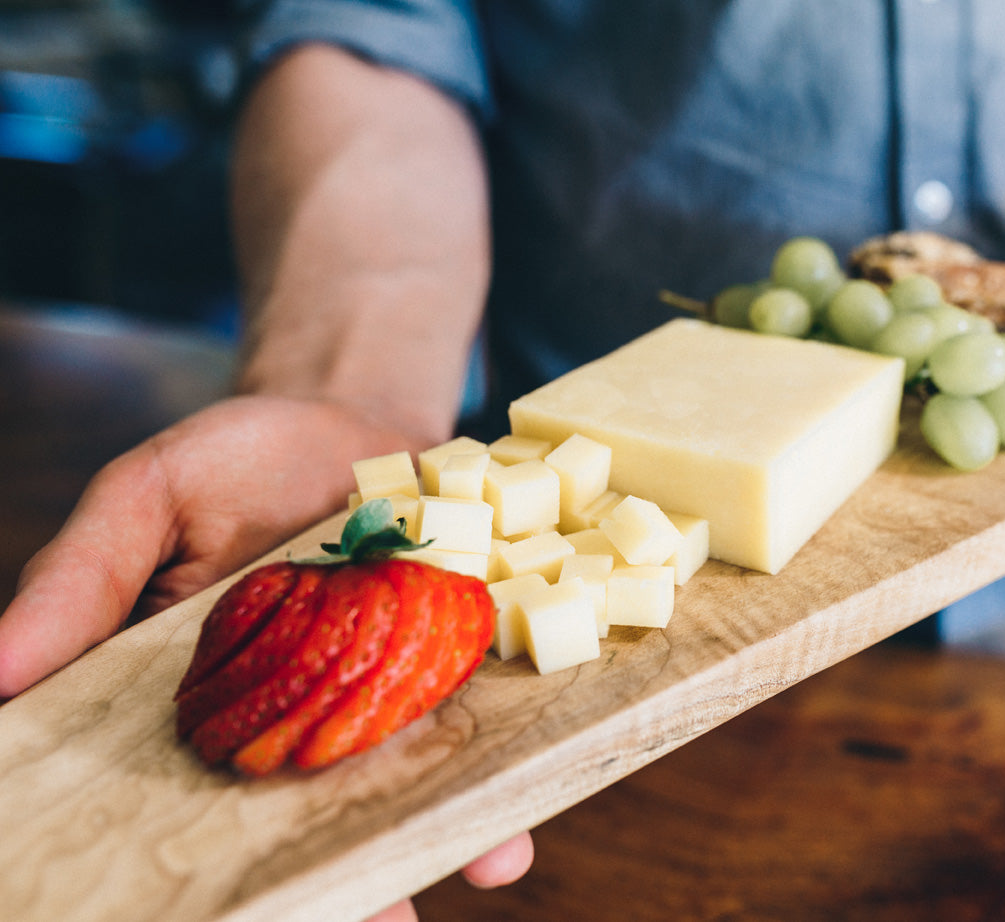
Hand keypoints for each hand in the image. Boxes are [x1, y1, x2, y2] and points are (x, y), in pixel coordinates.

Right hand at [0, 393, 535, 910]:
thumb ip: (81, 581)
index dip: (218, 872)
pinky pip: (485, 735)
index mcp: (216, 705)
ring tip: (481, 870)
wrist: (356, 411)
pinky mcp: (460, 665)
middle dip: (351, 882)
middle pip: (320, 823)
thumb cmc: (236, 459)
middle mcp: (304, 720)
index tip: (230, 912)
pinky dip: (507, 781)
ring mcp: (390, 698)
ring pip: (412, 796)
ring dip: (445, 845)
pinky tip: (515, 834)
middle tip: (377, 916)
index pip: (200, 803)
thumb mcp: (147, 498)